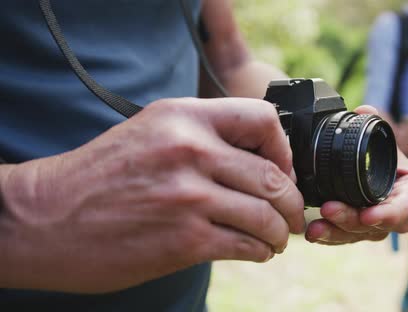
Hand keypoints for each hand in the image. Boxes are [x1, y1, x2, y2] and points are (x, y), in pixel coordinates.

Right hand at [0, 97, 304, 292]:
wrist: (45, 219)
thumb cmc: (99, 177)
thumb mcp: (150, 133)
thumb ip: (202, 137)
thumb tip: (258, 159)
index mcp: (183, 118)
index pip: (263, 118)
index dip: (284, 149)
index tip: (284, 170)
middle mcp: (190, 151)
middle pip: (275, 176)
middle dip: (292, 203)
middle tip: (291, 216)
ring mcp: (188, 196)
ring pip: (267, 215)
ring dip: (279, 232)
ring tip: (275, 239)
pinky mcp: (184, 240)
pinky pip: (246, 245)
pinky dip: (260, 251)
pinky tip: (255, 251)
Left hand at [305, 106, 407, 244]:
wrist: (367, 165)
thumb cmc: (380, 153)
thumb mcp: (380, 137)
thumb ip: (373, 124)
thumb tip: (365, 110)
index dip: (390, 213)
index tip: (369, 215)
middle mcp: (400, 212)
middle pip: (379, 224)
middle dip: (352, 220)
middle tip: (329, 209)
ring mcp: (379, 225)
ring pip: (359, 234)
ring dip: (335, 232)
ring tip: (314, 227)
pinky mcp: (359, 232)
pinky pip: (345, 238)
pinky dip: (328, 236)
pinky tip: (312, 233)